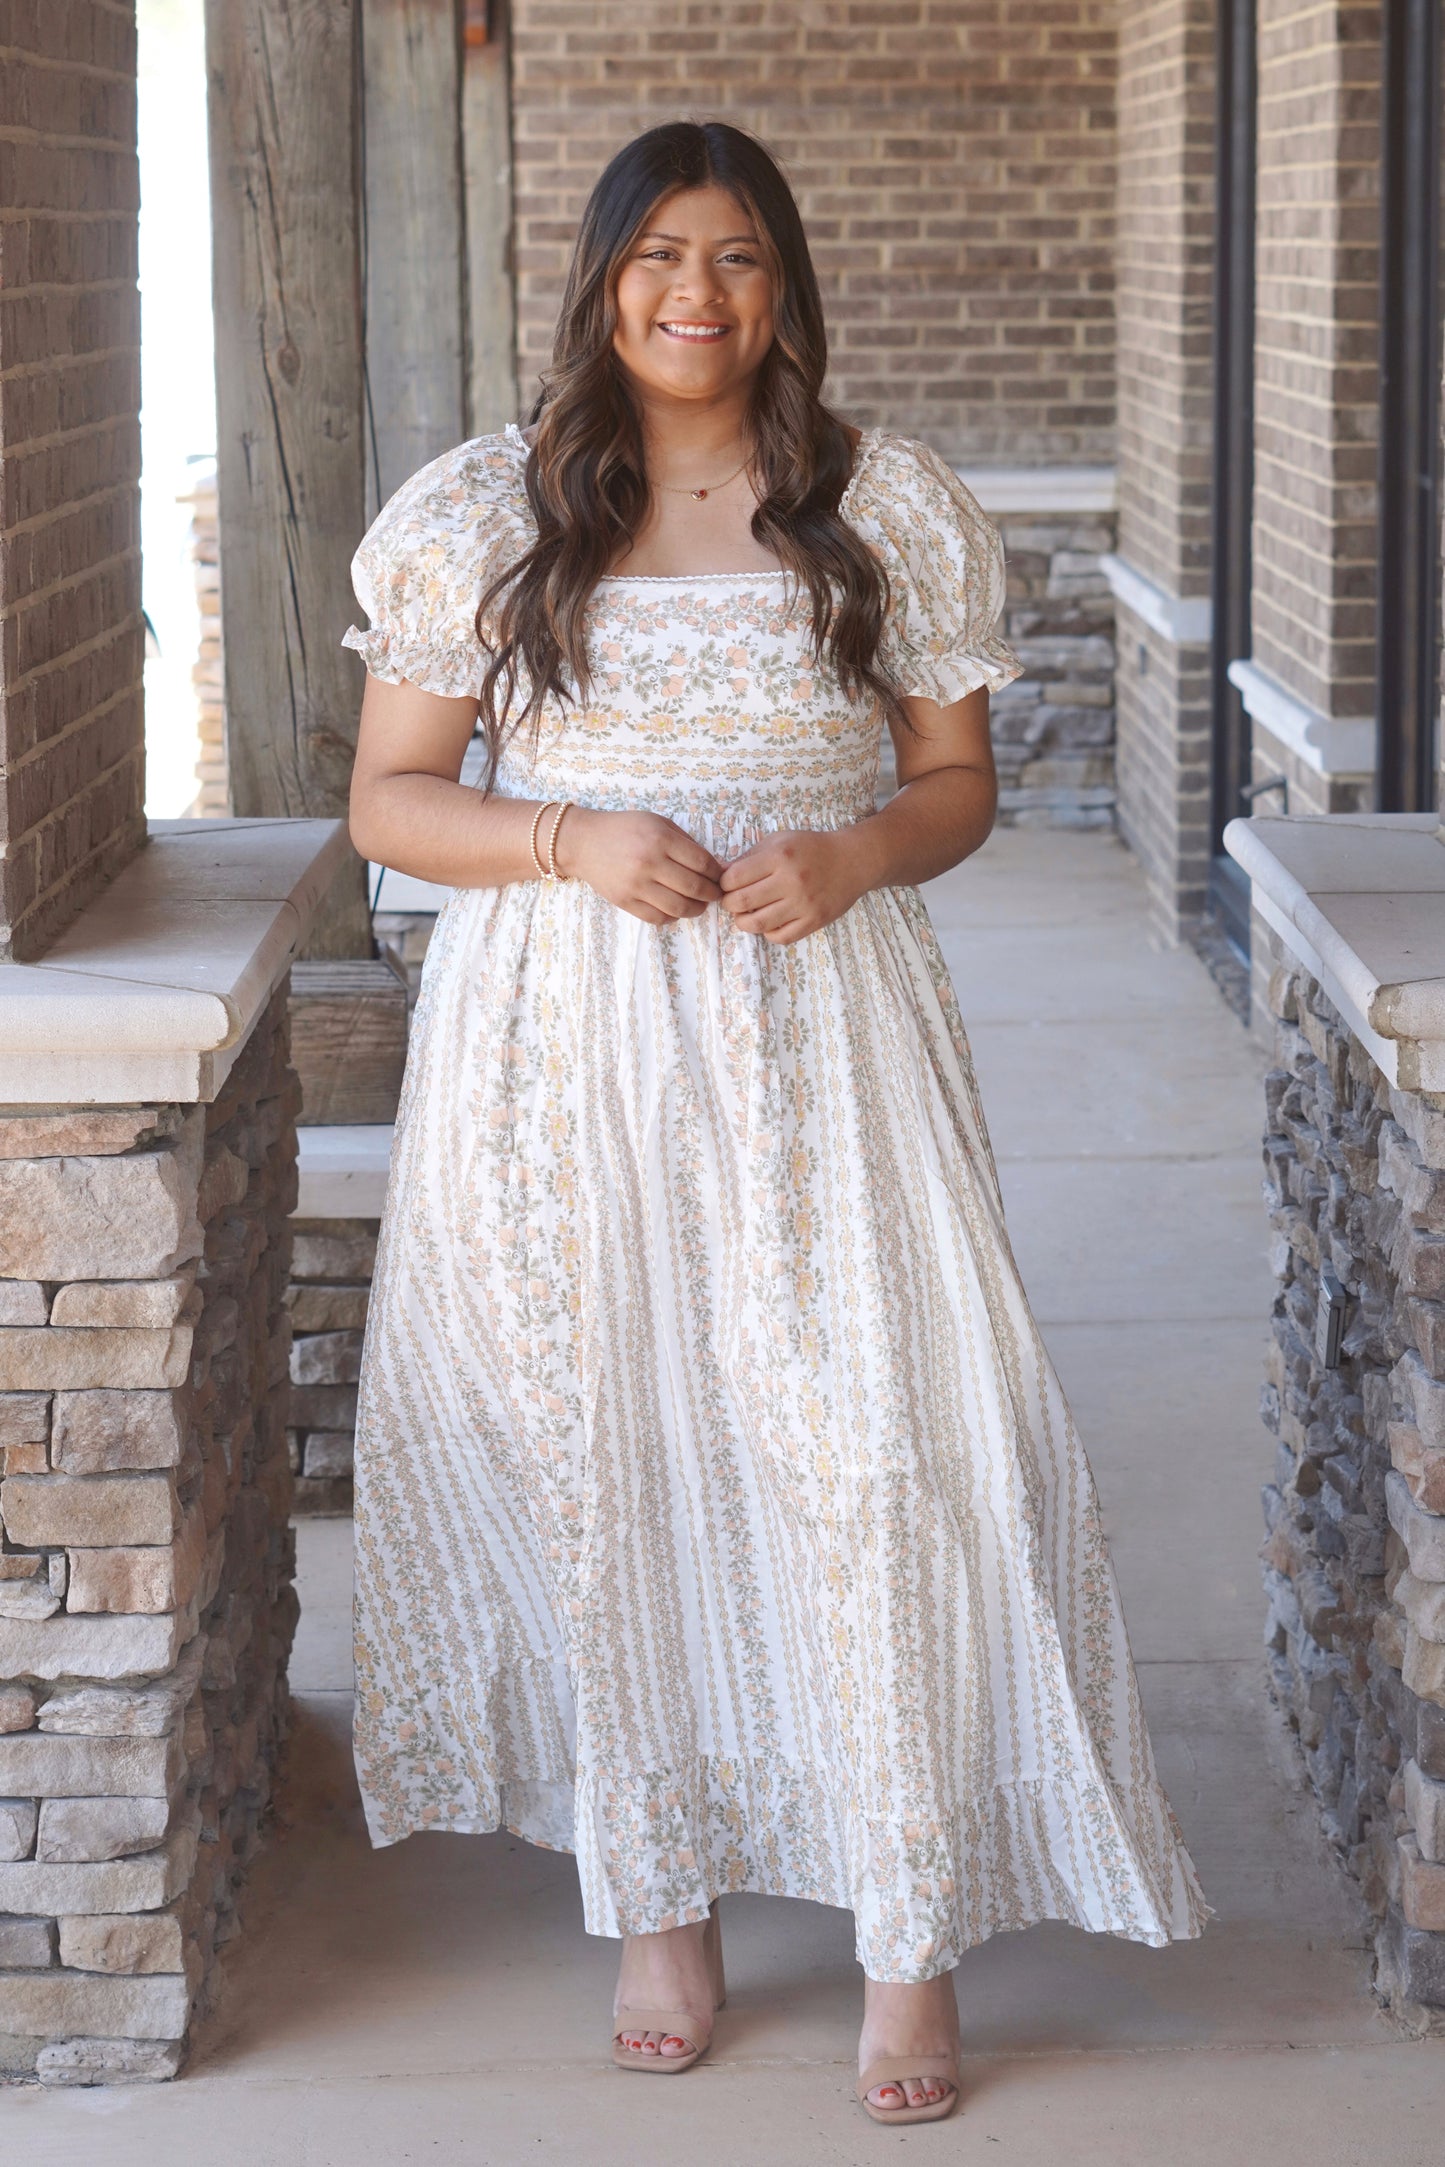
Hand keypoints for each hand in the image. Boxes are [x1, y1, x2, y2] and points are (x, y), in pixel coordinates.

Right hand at [555, 805, 724, 924]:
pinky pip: (657, 918)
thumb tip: (715, 866)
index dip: (717, 874)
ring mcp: (636, 885)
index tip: (721, 878)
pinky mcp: (625, 901)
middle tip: (716, 894)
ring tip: (699, 905)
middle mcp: (649, 862)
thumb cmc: (624, 829)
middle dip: (712, 894)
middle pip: (694, 888)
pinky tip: (676, 909)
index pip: (702, 862)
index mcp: (660, 839)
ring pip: (679, 907)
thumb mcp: (657, 822)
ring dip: (696, 909)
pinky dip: (673, 917)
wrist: (583, 842)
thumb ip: (686, 842)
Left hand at [717, 829, 868, 944]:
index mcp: (779, 856)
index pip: (734, 877)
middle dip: (729, 904)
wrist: (852, 861)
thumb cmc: (811, 848)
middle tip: (732, 901)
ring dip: (743, 922)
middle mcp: (791, 881)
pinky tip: (769, 922)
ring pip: (757, 923)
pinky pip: (780, 937)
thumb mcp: (779, 840)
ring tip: (746, 914)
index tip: (727, 885)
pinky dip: (767, 932)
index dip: (723, 884)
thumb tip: (720, 873)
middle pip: (741, 902)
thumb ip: (750, 856)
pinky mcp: (814, 921)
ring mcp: (803, 904)